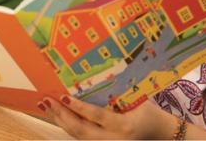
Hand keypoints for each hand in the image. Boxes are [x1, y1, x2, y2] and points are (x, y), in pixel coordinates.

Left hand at [39, 95, 175, 139]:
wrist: (160, 134)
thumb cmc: (148, 111)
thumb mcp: (137, 100)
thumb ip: (117, 92)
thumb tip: (95, 71)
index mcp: (124, 126)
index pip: (97, 116)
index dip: (78, 108)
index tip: (63, 96)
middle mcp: (114, 140)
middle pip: (82, 130)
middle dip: (61, 115)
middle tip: (46, 100)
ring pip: (78, 136)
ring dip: (60, 121)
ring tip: (45, 106)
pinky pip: (81, 138)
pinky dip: (67, 126)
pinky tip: (56, 115)